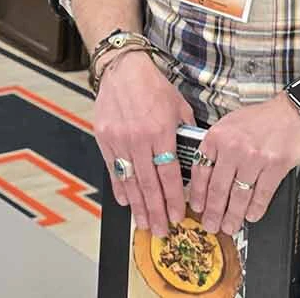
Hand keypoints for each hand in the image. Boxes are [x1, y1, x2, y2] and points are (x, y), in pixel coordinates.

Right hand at [93, 51, 194, 232]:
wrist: (123, 68)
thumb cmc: (153, 86)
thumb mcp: (179, 107)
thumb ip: (186, 134)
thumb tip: (195, 160)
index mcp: (161, 131)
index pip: (169, 175)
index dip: (174, 199)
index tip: (178, 215)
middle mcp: (139, 138)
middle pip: (149, 184)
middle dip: (156, 211)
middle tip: (161, 231)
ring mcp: (119, 139)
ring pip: (129, 180)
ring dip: (138, 205)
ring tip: (143, 223)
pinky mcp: (104, 137)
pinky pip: (113, 168)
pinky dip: (119, 186)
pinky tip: (126, 201)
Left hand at [188, 94, 299, 234]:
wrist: (293, 111)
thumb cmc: (261, 118)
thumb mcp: (229, 124)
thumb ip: (216, 146)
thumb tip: (205, 173)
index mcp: (217, 137)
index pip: (200, 171)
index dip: (197, 194)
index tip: (196, 207)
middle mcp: (233, 148)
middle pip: (218, 188)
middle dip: (213, 211)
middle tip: (210, 226)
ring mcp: (254, 157)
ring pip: (239, 194)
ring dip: (233, 215)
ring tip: (229, 227)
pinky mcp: (276, 165)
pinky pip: (262, 193)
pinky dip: (256, 208)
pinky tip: (251, 216)